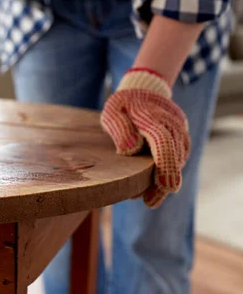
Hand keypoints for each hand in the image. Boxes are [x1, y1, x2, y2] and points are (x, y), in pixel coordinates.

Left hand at [101, 68, 189, 207]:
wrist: (144, 91)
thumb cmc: (123, 105)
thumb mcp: (113, 111)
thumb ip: (120, 129)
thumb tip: (131, 150)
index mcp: (152, 116)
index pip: (163, 141)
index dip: (166, 165)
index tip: (166, 186)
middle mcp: (171, 123)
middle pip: (174, 155)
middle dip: (165, 181)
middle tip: (150, 202)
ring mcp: (179, 130)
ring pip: (179, 159)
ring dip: (167, 180)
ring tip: (150, 198)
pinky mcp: (180, 138)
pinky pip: (179, 157)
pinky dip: (169, 172)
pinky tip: (156, 186)